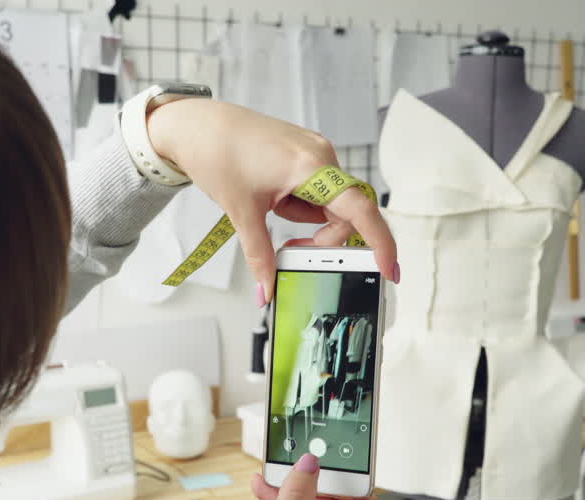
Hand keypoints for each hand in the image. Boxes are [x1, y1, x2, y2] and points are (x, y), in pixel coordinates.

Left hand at [145, 99, 397, 302]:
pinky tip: (273, 199)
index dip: (380, 243)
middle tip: (291, 252)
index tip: (388, 270)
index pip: (360, 210)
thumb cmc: (217, 153)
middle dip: (322, 238)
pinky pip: (317, 190)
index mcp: (312, 165)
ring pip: (329, 204)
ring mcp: (316, 152)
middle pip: (345, 213)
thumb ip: (260, 255)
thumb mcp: (241, 213)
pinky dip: (301, 205)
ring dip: (306, 220)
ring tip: (269, 210)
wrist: (196, 124)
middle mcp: (322, 154)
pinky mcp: (306, 153)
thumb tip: (266, 290)